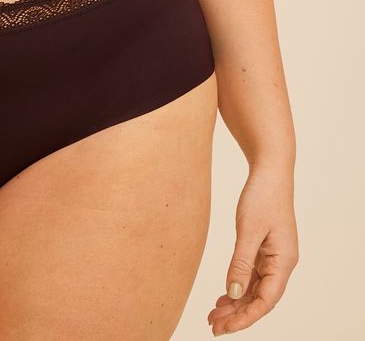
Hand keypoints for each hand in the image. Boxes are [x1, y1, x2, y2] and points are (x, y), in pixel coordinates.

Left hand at [208, 164, 298, 334]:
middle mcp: (282, 263)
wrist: (270, 170)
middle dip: (238, 314)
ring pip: (256, 288)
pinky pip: (253, 275)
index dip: (245, 317)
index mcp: (283, 261)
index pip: (266, 300)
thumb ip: (241, 263)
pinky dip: (239, 286)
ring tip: (214, 314)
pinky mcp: (265, 249)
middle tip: (213, 325)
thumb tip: (234, 292)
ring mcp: (274, 256)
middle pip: (260, 298)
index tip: (224, 327)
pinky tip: (224, 294)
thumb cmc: (262, 196)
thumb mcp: (248, 230)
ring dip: (236, 302)